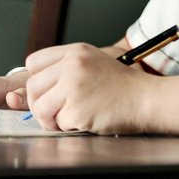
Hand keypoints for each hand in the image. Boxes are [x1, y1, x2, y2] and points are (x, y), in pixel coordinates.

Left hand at [24, 42, 149, 133]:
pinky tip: (85, 120)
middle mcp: (72, 65)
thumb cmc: (123, 85)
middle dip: (39, 103)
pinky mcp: (77, 110)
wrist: (146, 99)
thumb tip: (38, 84)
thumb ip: (67, 67)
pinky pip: (58, 123)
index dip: (37, 80)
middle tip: (53, 112)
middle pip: (32, 87)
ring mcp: (74, 87)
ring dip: (50, 118)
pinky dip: (69, 127)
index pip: (34, 62)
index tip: (45, 90)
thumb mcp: (94, 62)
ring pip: (40, 107)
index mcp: (75, 52)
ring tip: (66, 119)